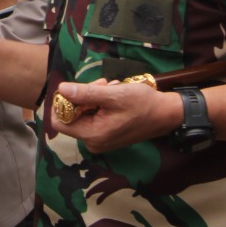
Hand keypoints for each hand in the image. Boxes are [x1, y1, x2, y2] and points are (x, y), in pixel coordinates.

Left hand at [50, 80, 178, 152]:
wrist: (166, 114)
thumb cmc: (142, 104)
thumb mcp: (113, 95)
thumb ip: (85, 93)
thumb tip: (61, 89)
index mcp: (92, 135)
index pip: (59, 121)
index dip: (64, 103)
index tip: (79, 89)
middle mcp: (93, 142)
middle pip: (72, 116)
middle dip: (83, 97)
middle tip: (102, 84)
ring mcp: (100, 140)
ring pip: (83, 114)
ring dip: (93, 98)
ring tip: (111, 87)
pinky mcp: (107, 136)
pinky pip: (94, 118)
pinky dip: (100, 104)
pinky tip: (114, 94)